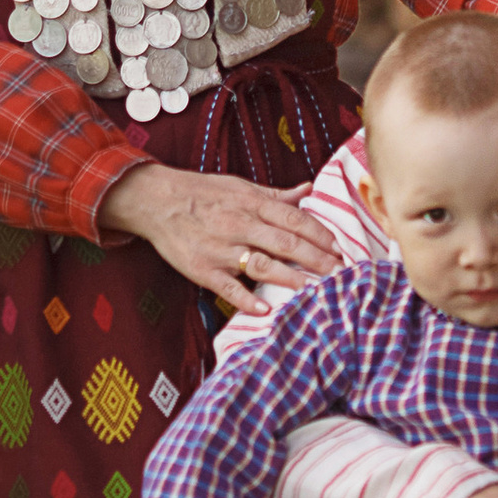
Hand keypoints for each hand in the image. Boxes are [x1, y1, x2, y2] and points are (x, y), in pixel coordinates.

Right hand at [100, 164, 342, 313]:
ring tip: (315, 291)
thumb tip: (308, 190)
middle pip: (286, 244)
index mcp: (252, 204)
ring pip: (262, 265)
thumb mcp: (240, 186)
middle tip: (340, 274)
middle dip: (317, 260)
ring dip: (291, 279)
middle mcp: (240, 225)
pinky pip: (227, 287)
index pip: (295, 219)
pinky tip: (264, 310)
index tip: (341, 248)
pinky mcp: (203, 269)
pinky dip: (245, 299)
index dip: (321, 234)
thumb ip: (275, 195)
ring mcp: (222, 249)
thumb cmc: (202, 193)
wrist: (156, 200)